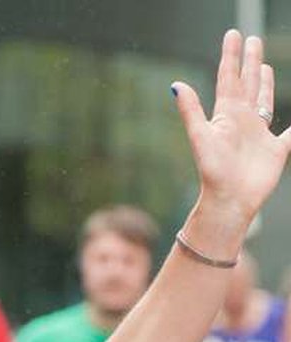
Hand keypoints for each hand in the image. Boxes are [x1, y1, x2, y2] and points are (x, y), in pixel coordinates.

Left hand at [175, 31, 290, 222]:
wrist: (230, 199)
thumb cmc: (213, 170)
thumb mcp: (200, 136)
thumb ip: (191, 110)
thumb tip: (175, 85)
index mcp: (227, 113)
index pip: (230, 76)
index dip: (231, 55)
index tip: (234, 34)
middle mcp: (242, 120)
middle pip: (247, 83)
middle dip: (250, 61)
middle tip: (253, 39)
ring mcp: (258, 134)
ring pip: (264, 100)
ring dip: (264, 82)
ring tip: (265, 66)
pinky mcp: (275, 149)